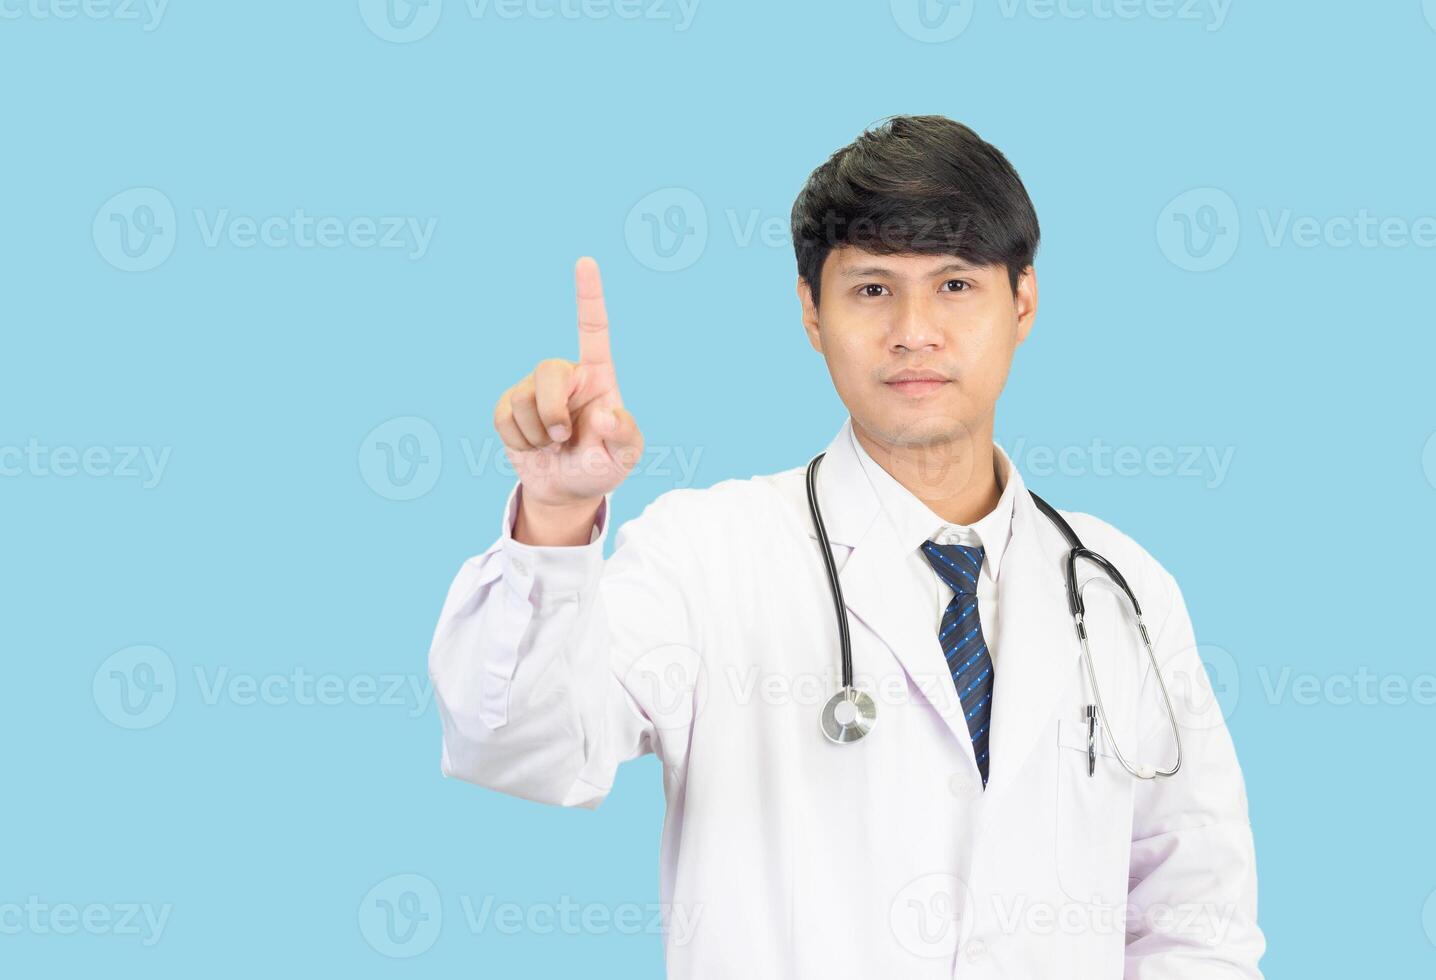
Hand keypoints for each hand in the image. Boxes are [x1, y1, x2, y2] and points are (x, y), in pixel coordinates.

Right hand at [493, 256, 643, 510]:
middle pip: (548, 370)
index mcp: (598, 376)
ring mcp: (534, 390)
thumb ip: (624, 436)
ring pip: (522, 399)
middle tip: (561, 438)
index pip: (593, 329)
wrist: (567, 489)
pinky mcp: (509, 407)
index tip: (585, 262)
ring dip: (537, 433)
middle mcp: (566, 376)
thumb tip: (604, 414)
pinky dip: (518, 440)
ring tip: (551, 445)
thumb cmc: (601, 466)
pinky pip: (502, 417)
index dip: (588, 296)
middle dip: (551, 410)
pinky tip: (533, 447)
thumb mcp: (625, 457)